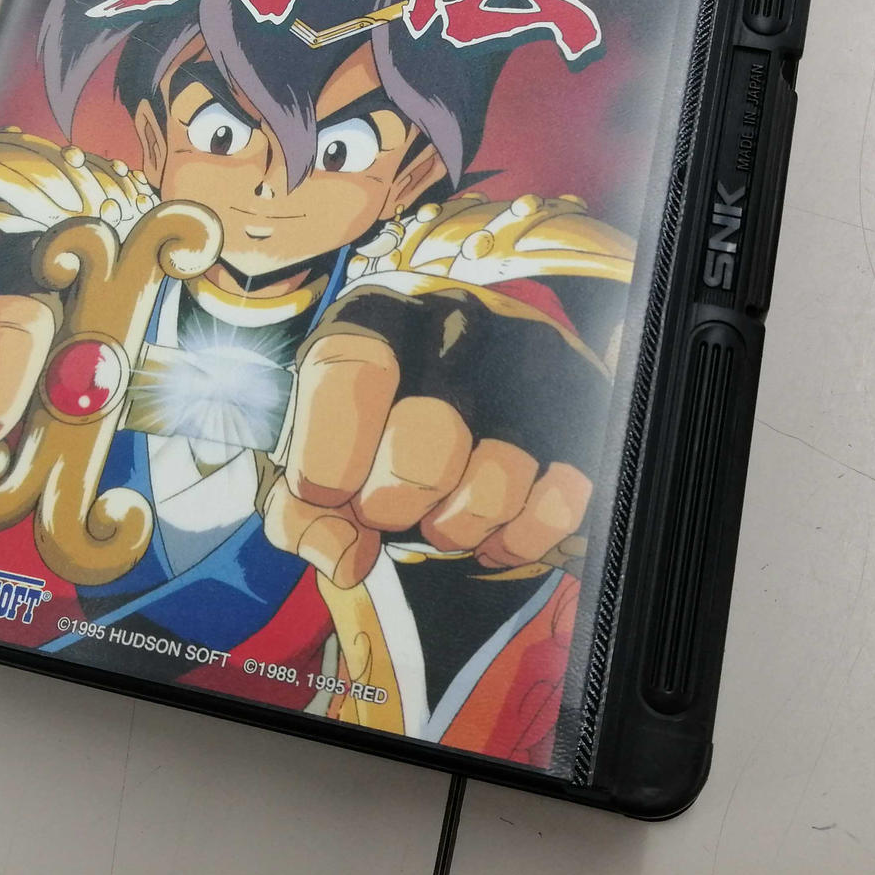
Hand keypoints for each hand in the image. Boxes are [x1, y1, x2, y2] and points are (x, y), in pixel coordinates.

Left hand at [263, 322, 593, 589]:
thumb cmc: (360, 427)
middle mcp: (457, 327)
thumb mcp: (306, 451)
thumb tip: (346, 558)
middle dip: (392, 502)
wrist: (439, 391)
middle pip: (426, 436)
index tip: (323, 496)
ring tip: (437, 519)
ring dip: (455, 526)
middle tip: (382, 510)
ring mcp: (526, 367)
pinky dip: (519, 537)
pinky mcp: (574, 416)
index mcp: (377, 317)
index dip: (330, 458)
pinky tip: (491, 536)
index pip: (351, 374)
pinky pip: (561, 498)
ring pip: (498, 476)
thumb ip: (300, 509)